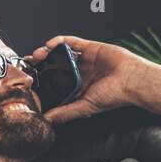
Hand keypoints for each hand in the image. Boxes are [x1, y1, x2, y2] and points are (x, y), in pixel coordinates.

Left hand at [25, 34, 154, 124]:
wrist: (131, 81)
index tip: (29, 80)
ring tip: (38, 55)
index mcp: (78, 87)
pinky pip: (71, 41)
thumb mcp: (85, 107)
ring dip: (47, 52)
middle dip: (41, 65)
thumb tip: (47, 120)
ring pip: (60, 53)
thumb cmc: (113, 96)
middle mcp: (80, 72)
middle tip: (29, 65)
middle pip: (55, 66)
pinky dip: (59, 41)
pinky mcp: (90, 47)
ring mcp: (84, 59)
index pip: (55, 82)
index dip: (42, 80)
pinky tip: (49, 45)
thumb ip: (66, 112)